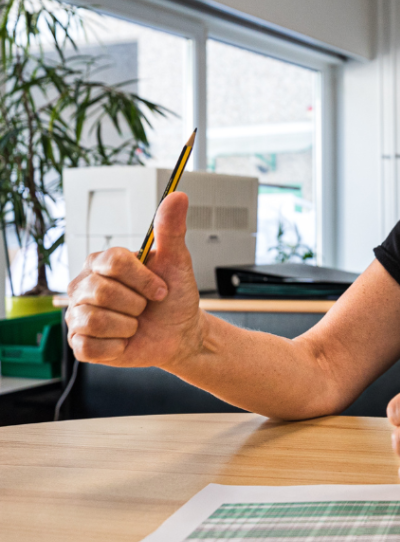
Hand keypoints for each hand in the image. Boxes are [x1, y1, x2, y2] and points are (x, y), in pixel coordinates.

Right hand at [66, 192, 203, 369]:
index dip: (143, 279)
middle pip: (103, 291)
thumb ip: (171, 229)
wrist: (179, 333)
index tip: (161, 288)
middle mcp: (83, 286)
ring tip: (135, 323)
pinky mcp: (79, 344)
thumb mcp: (177, 261)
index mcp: (101, 262)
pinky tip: (124, 340)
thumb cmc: (174, 296)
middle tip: (146, 306)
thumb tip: (177, 195)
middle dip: (137, 303)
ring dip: (128, 325)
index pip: (113, 262)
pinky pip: (91, 346)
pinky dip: (117, 346)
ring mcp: (78, 315)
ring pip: (95, 320)